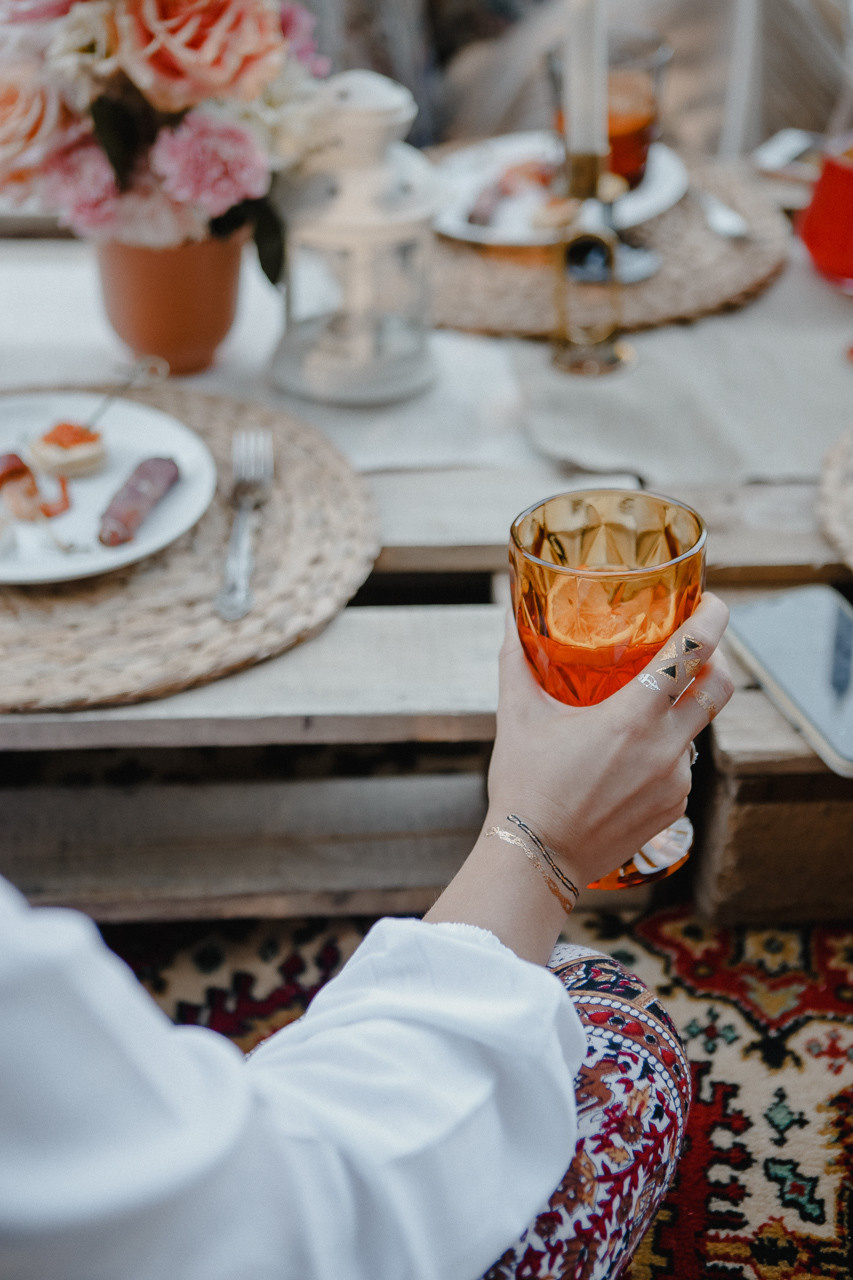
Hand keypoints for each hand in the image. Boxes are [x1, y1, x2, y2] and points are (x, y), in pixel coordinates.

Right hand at [486, 592, 733, 889]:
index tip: (711, 603)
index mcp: (633, 716)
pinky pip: (681, 767)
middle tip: (696, 650)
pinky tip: (627, 761)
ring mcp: (676, 781)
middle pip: (719, 688)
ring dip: (678, 712)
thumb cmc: (525, 784)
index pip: (693, 653)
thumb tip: (509, 613)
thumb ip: (517, 658)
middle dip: (716, 661)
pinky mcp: (675, 807)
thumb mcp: (517, 715)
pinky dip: (663, 753)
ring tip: (639, 715)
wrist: (537, 858)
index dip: (712, 620)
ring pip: (694, 729)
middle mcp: (666, 746)